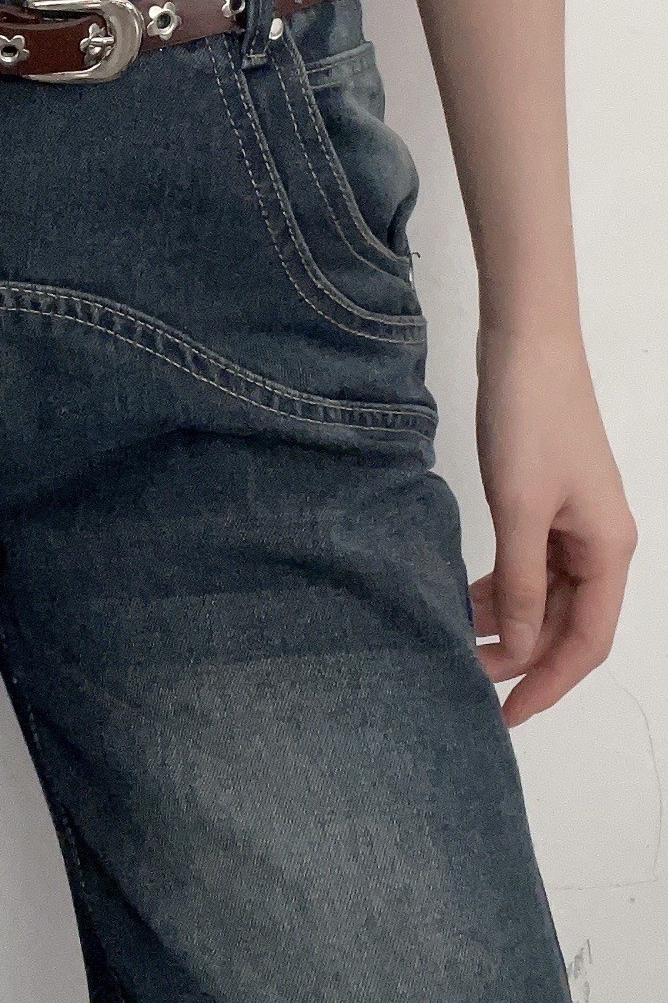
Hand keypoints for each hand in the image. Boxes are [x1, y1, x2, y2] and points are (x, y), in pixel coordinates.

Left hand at [469, 326, 636, 726]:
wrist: (525, 347)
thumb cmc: (530, 421)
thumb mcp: (520, 509)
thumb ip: (520, 582)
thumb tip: (519, 647)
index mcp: (608, 551)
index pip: (586, 642)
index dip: (548, 684)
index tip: (507, 716)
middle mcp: (598, 543)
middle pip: (565, 623)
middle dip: (521, 658)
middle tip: (468, 683)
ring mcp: (571, 521)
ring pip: (543, 594)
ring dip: (505, 622)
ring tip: (456, 642)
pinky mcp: (542, 501)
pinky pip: (527, 563)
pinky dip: (499, 585)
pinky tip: (463, 598)